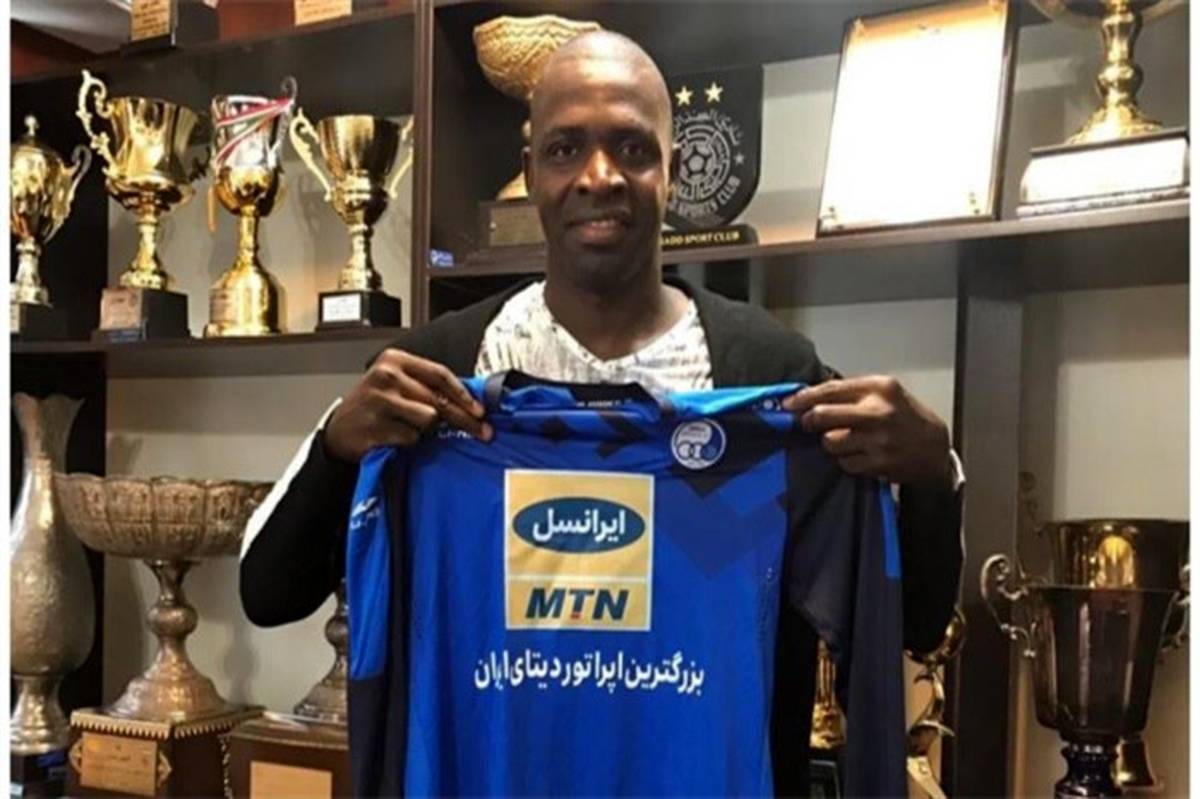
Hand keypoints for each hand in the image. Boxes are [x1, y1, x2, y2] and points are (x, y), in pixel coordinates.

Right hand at [323, 349, 491, 462]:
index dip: (464, 393)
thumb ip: (426, 387)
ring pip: (429, 419)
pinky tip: (396, 436)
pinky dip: (410, 441)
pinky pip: (412, 437)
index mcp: (395, 360)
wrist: (339, 430)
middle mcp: (387, 376)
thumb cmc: (374, 406)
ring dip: (427, 429)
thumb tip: (469, 403)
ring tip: (411, 427)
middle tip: (482, 432)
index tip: (480, 410)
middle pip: (440, 398)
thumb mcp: (397, 384)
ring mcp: (380, 401)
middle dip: (465, 419)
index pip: (440, 373)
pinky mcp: (376, 426)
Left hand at [782, 376, 951, 488]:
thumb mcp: (884, 392)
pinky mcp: (877, 463)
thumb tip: (810, 396)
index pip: (830, 390)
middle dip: (809, 420)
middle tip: (807, 423)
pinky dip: (845, 459)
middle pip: (823, 416)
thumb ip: (852, 392)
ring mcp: (878, 440)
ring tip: (841, 439)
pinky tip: (857, 453)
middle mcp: (878, 412)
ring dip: (829, 442)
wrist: (934, 447)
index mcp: (878, 388)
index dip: (804, 397)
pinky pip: (844, 463)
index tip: (788, 403)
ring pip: (830, 442)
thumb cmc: (904, 415)